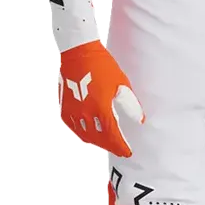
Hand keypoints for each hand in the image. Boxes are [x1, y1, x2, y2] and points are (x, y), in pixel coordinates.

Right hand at [57, 41, 144, 156]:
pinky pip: (73, 127)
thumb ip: (131, 105)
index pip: (112, 135)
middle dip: (110, 147)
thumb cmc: (102, 65)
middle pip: (98, 139)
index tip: (127, 153)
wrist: (79, 51)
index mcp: (100, 107)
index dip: (120, 146)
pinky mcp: (64, 106)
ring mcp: (72, 111)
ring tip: (106, 143)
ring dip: (97, 142)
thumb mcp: (122, 84)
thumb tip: (140, 120)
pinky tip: (89, 133)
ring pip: (84, 135)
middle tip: (119, 149)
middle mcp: (84, 112)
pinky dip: (82, 134)